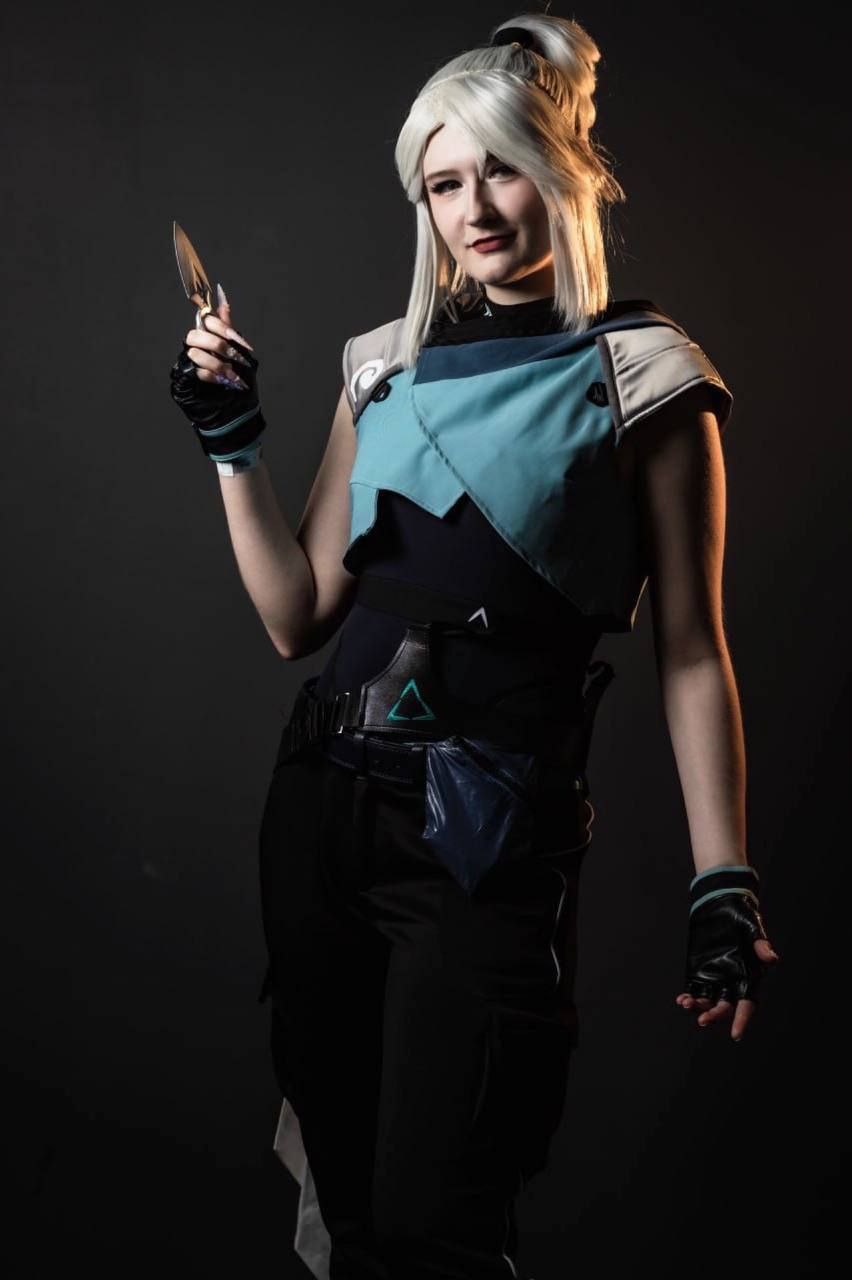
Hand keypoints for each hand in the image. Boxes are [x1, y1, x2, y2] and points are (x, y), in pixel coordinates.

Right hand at [169, 284, 265, 458]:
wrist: (236, 415)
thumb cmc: (239, 385)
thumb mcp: (241, 354)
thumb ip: (229, 328)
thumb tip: (221, 297)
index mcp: (209, 340)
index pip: (207, 320)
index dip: (222, 326)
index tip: (238, 340)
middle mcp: (196, 350)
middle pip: (196, 334)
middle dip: (219, 346)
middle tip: (235, 360)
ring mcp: (188, 365)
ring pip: (194, 353)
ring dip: (216, 364)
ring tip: (230, 376)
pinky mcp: (183, 382)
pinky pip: (192, 371)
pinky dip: (210, 376)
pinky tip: (222, 383)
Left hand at [676, 873, 780, 1041]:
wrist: (720, 901)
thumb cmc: (741, 913)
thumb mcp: (751, 925)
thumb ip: (760, 943)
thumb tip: (772, 958)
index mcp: (749, 974)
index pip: (748, 1003)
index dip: (743, 1019)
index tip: (736, 1034)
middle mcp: (732, 981)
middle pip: (725, 1007)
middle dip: (715, 1016)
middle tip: (702, 1020)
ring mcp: (714, 977)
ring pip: (708, 1002)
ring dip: (698, 1007)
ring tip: (686, 1003)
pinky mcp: (698, 970)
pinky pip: (694, 990)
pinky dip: (688, 997)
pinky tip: (681, 999)